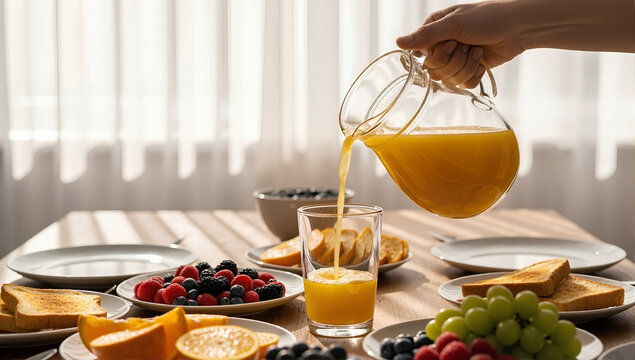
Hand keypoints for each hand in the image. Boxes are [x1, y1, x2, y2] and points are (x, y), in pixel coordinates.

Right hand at [396, 1, 524, 87]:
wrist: (517, 28)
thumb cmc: (487, 18)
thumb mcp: (453, 24)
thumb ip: (425, 36)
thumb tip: (398, 42)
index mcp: (434, 32)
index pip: (422, 57)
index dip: (438, 55)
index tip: (453, 43)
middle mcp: (442, 46)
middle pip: (435, 71)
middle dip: (454, 61)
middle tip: (467, 46)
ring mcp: (456, 60)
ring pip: (449, 80)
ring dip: (466, 67)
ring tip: (477, 51)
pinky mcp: (469, 71)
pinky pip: (463, 85)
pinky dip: (475, 75)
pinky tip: (482, 62)